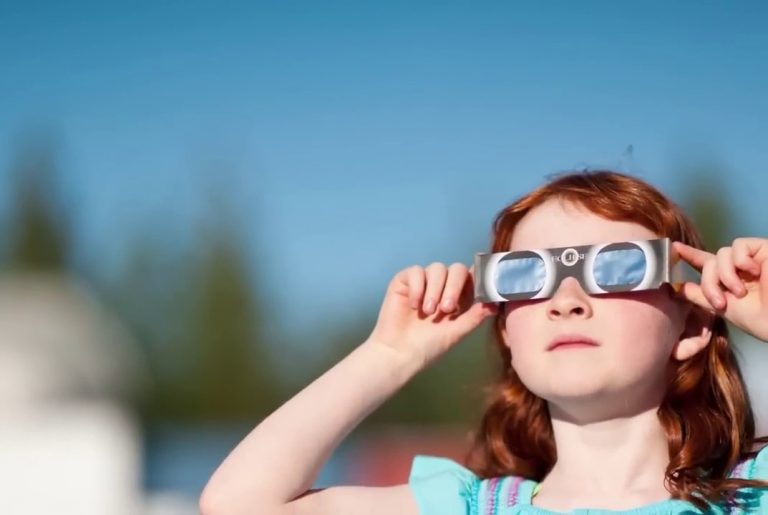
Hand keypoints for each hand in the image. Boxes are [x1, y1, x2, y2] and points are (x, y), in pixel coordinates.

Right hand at [367, 263, 497, 368]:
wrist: (400, 353)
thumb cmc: (429, 345)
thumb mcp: (457, 331)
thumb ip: (476, 315)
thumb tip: (496, 302)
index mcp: (459, 296)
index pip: (472, 276)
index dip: (479, 274)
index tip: (484, 280)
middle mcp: (443, 285)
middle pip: (456, 269)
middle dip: (454, 287)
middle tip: (446, 309)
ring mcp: (424, 282)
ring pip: (436, 268)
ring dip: (434, 290)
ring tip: (428, 312)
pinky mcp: (405, 281)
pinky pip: (415, 271)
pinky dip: (417, 288)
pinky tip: (414, 306)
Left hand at [673, 238, 767, 340]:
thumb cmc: (761, 320)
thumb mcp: (724, 309)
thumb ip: (702, 296)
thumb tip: (680, 287)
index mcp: (728, 281)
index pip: (706, 264)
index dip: (689, 256)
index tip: (672, 248)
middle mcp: (738, 269)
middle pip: (710, 263)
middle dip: (709, 283)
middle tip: (720, 302)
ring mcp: (751, 259)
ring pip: (721, 254)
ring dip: (724, 275)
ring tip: (739, 292)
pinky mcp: (762, 249)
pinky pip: (738, 246)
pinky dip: (740, 261)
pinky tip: (753, 272)